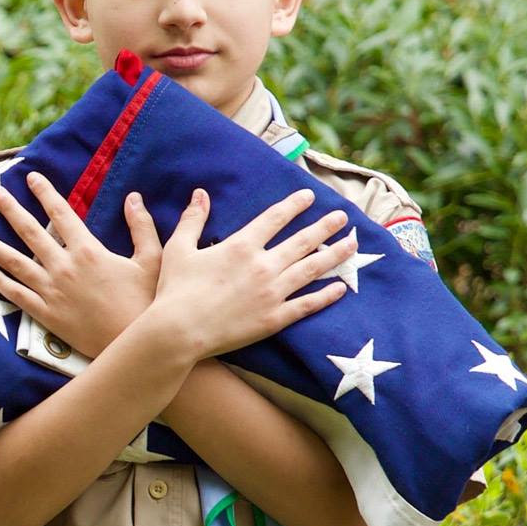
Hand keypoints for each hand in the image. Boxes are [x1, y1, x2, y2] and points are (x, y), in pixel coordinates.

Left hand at [0, 171, 162, 357]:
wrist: (133, 345)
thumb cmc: (145, 303)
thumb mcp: (152, 260)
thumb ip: (142, 227)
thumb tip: (134, 197)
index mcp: (88, 251)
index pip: (61, 213)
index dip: (44, 192)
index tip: (30, 177)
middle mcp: (63, 267)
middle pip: (29, 232)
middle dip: (8, 209)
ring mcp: (51, 291)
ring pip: (13, 262)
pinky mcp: (45, 315)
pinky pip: (16, 294)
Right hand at [151, 185, 356, 358]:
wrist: (179, 332)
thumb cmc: (175, 291)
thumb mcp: (179, 249)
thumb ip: (193, 219)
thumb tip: (200, 193)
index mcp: (242, 245)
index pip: (276, 218)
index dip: (294, 205)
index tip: (310, 196)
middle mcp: (263, 265)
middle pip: (303, 241)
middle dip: (325, 226)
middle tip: (343, 217)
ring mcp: (272, 293)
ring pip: (312, 269)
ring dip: (334, 255)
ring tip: (351, 244)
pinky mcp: (274, 319)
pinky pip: (307, 304)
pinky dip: (326, 296)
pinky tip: (340, 288)